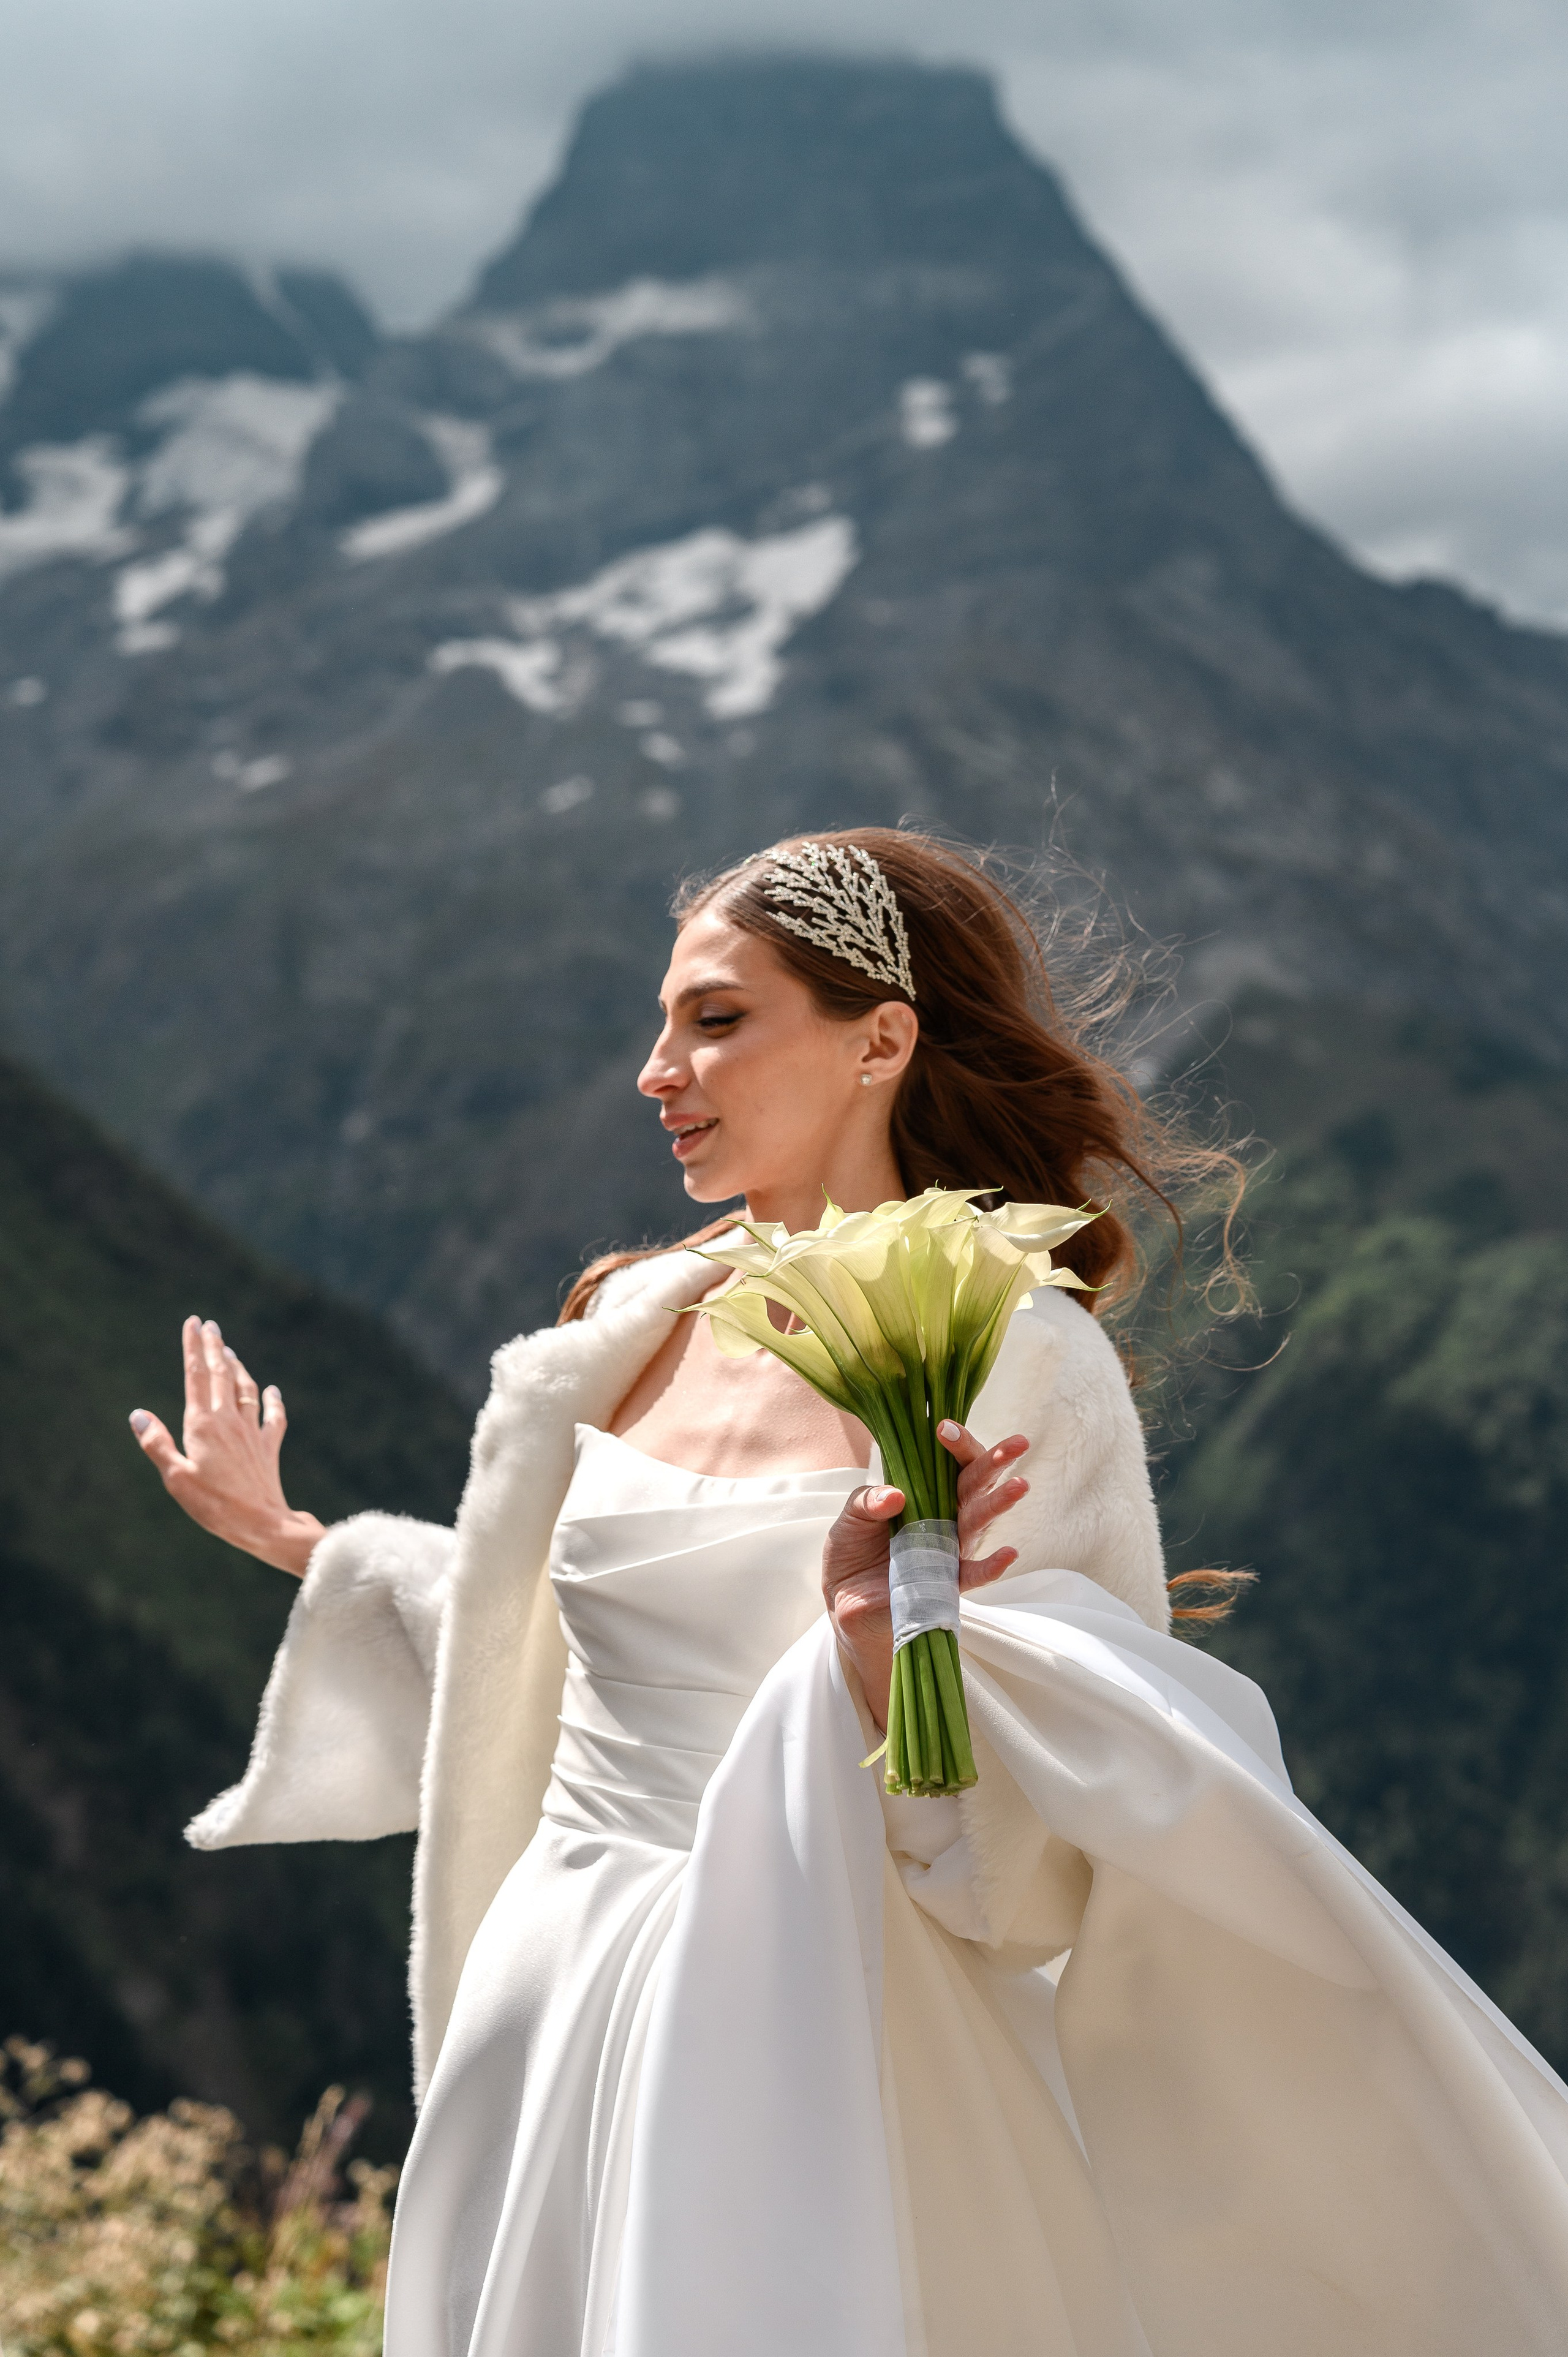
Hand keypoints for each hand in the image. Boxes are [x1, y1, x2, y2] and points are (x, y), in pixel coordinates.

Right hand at [129, 1317, 324, 1576]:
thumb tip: (138, 1414)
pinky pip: (273, 1417)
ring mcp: (252, 1432)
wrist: (263, 1524)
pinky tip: (273, 1391)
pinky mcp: (268, 1448)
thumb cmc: (214, 1505)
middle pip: (221, 1375)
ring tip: (230, 1351)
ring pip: (246, 1389)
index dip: (193, 1347)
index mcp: (203, 1425)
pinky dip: (273, 1401)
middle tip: (210, 1324)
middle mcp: (230, 1421)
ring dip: (238, 1368)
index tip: (192, 1322)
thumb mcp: (176, 1478)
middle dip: (215, 1347)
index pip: (196, 1376)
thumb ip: (157, 1443)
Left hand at [822, 1421, 1029, 1732]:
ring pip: (978, 1522)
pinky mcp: (944, 1582)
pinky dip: (991, 1566)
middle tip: (1018, 1442)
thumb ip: (867, 1502)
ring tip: (1020, 1485)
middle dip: (994, 1463)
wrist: (845, 1603)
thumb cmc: (853, 1553)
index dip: (953, 1444)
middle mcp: (943, 1517)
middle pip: (973, 1485)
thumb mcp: (850, 1520)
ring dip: (999, 1504)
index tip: (944, 1427)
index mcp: (923, 1493)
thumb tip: (895, 1495)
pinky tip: (1009, 1554)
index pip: (947, 1462)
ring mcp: (947, 1549)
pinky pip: (973, 1575)